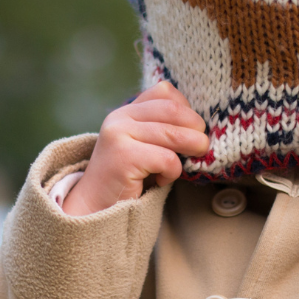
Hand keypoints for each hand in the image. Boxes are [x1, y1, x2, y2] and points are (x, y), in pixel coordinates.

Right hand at [62, 81, 208, 216]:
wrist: (95, 206)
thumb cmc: (130, 176)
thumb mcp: (147, 144)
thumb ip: (166, 128)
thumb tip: (203, 126)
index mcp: (127, 110)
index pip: (164, 91)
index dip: (186, 108)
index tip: (190, 129)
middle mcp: (120, 117)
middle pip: (174, 110)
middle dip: (196, 129)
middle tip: (200, 148)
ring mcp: (119, 134)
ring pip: (173, 134)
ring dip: (191, 150)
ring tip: (184, 164)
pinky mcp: (123, 157)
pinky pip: (167, 159)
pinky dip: (173, 172)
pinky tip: (160, 179)